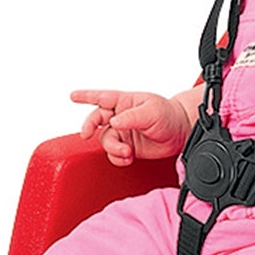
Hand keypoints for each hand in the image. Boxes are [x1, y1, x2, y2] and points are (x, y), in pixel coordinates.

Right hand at [71, 88, 189, 164]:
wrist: (181, 133)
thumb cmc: (169, 115)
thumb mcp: (151, 112)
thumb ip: (131, 117)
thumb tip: (113, 122)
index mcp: (125, 102)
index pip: (102, 97)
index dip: (86, 96)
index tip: (72, 96)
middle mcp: (121, 116)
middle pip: (96, 120)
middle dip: (89, 127)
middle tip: (86, 135)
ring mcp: (123, 132)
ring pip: (105, 141)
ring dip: (113, 148)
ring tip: (127, 152)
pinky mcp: (128, 147)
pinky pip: (114, 154)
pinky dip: (118, 158)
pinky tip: (128, 157)